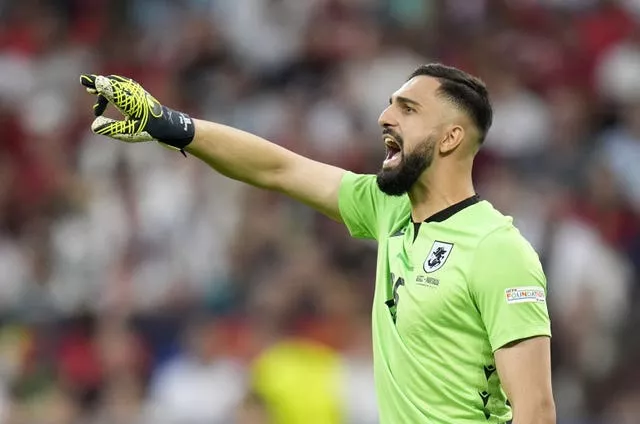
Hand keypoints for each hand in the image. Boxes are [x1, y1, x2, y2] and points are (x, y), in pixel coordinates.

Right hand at [80, 74, 194, 150]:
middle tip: (84, 83)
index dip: (99, 85)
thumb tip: (94, 126)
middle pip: (111, 84)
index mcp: (131, 103)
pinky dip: (108, 87)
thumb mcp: (130, 132)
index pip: (112, 91)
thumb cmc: (148, 130)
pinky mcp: (134, 90)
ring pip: (114, 83)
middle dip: (97, 84)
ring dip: (102, 87)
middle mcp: (133, 93)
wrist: (166, 123)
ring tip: (90, 91)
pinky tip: (99, 93)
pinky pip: (118, 84)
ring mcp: (134, 90)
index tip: (86, 80)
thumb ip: (112, 128)